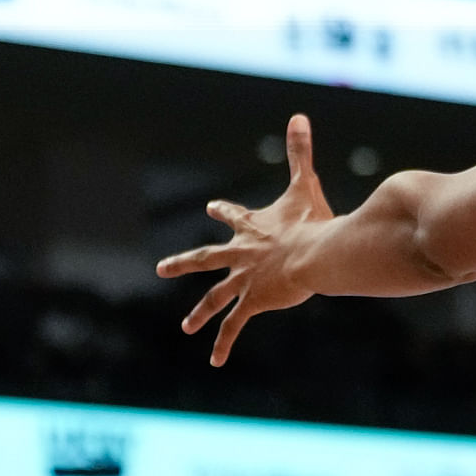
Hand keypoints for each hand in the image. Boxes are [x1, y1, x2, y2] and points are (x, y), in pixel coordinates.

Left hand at [155, 112, 336, 363]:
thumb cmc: (312, 220)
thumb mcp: (304, 184)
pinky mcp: (252, 301)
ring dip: (200, 312)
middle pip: (205, 259)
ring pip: (214, 298)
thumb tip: (298, 114)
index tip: (211, 207)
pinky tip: (214, 361)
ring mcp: (244, 279)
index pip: (233, 217)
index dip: (224, 211)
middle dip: (184, 263)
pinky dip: (224, 343)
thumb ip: (301, 151)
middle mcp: (241, 254)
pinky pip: (234, 326)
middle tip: (162, 269)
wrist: (313, 253)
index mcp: (253, 228)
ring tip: (186, 328)